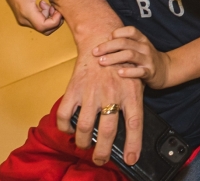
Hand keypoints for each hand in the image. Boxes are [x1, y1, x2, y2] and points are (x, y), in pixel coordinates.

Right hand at [2, 0, 73, 34]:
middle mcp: (23, 18)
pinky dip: (44, 17)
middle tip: (56, 8)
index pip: (44, 26)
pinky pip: (37, 23)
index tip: (58, 9)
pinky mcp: (23, 18)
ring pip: (41, 28)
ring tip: (49, 5)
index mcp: (27, 11)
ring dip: (49, 18)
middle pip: (44, 30)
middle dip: (54, 20)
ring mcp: (22, 19)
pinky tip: (44, 5)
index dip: (55, 20)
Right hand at [57, 49, 144, 165]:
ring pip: (85, 127)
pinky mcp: (75, 88)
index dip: (134, 144)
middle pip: (107, 130)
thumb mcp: (135, 82)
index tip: (131, 159)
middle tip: (100, 160)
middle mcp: (112, 94)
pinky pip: (64, 114)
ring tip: (85, 146)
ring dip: (83, 142)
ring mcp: (92, 92)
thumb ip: (132, 104)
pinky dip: (65, 126)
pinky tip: (70, 129)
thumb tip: (129, 131)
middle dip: (103, 152)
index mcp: (130, 93)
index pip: (134, 123)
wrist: (103, 38)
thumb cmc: (122, 62)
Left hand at [93, 26, 170, 88]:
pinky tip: (119, 73)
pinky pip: (139, 72)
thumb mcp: (138, 47)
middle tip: (95, 52)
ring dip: (114, 58)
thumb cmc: (144, 58)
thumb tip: (101, 43)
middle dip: (108, 46)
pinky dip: (129, 72)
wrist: (165, 70)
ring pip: (130, 55)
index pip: (130, 30)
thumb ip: (124, 43)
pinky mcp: (150, 72)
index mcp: (142, 39)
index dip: (117, 33)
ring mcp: (148, 59)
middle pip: (125, 43)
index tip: (105, 39)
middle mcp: (145, 47)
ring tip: (101, 62)